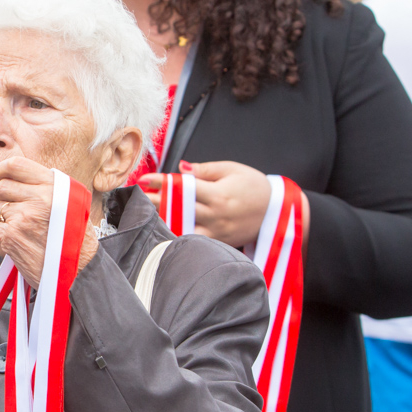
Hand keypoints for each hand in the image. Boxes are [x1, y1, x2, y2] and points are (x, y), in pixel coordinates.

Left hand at [0, 157, 97, 288]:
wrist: (79, 269)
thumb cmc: (75, 234)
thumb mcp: (71, 199)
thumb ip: (44, 184)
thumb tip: (13, 173)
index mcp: (52, 186)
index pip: (14, 165)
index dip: (3, 170)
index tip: (2, 176)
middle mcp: (37, 199)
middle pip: (2, 186)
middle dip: (8, 196)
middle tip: (22, 208)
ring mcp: (22, 218)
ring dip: (9, 216)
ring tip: (28, 227)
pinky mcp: (11, 237)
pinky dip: (8, 233)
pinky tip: (24, 240)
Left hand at [140, 160, 271, 248]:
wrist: (276, 212)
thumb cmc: (255, 187)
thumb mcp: (232, 170)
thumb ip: (205, 170)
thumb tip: (181, 169)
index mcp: (218, 195)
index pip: (182, 187)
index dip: (160, 182)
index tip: (143, 178)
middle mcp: (215, 215)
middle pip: (177, 208)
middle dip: (153, 200)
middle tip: (136, 195)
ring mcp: (215, 232)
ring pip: (181, 227)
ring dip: (162, 220)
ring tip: (144, 212)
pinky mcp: (217, 242)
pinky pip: (191, 239)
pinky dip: (176, 233)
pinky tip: (162, 229)